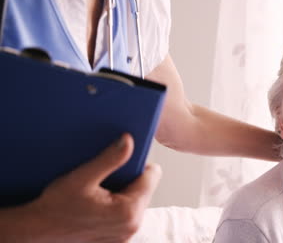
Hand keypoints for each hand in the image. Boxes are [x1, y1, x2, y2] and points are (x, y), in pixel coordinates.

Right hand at [9, 133, 160, 242]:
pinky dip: (117, 208)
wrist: (37, 232)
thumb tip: (129, 141)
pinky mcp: (118, 240)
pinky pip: (127, 216)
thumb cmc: (56, 207)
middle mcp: (132, 226)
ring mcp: (125, 236)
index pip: (152, 176)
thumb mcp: (81, 177)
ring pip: (137, 202)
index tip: (122, 162)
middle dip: (130, 180)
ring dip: (124, 194)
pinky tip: (99, 205)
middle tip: (105, 178)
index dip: (139, 163)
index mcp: (129, 211)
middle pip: (145, 189)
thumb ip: (110, 159)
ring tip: (100, 192)